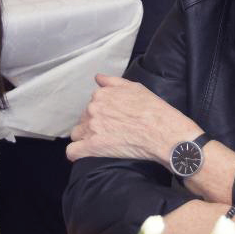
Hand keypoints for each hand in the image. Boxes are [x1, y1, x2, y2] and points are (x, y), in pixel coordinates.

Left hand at [67, 74, 200, 164]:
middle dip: (93, 126)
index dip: (101, 115)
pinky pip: (73, 152)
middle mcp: (93, 109)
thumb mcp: (135, 87)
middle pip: (83, 120)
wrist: (162, 131)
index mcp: (101, 95)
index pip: (91, 106)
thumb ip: (112, 82)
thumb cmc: (152, 109)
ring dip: (85, 139)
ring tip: (101, 145)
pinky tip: (87, 155)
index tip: (112, 122)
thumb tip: (98, 78)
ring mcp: (91, 128)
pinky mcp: (93, 147)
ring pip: (77, 135)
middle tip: (111, 134)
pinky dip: (78, 154)